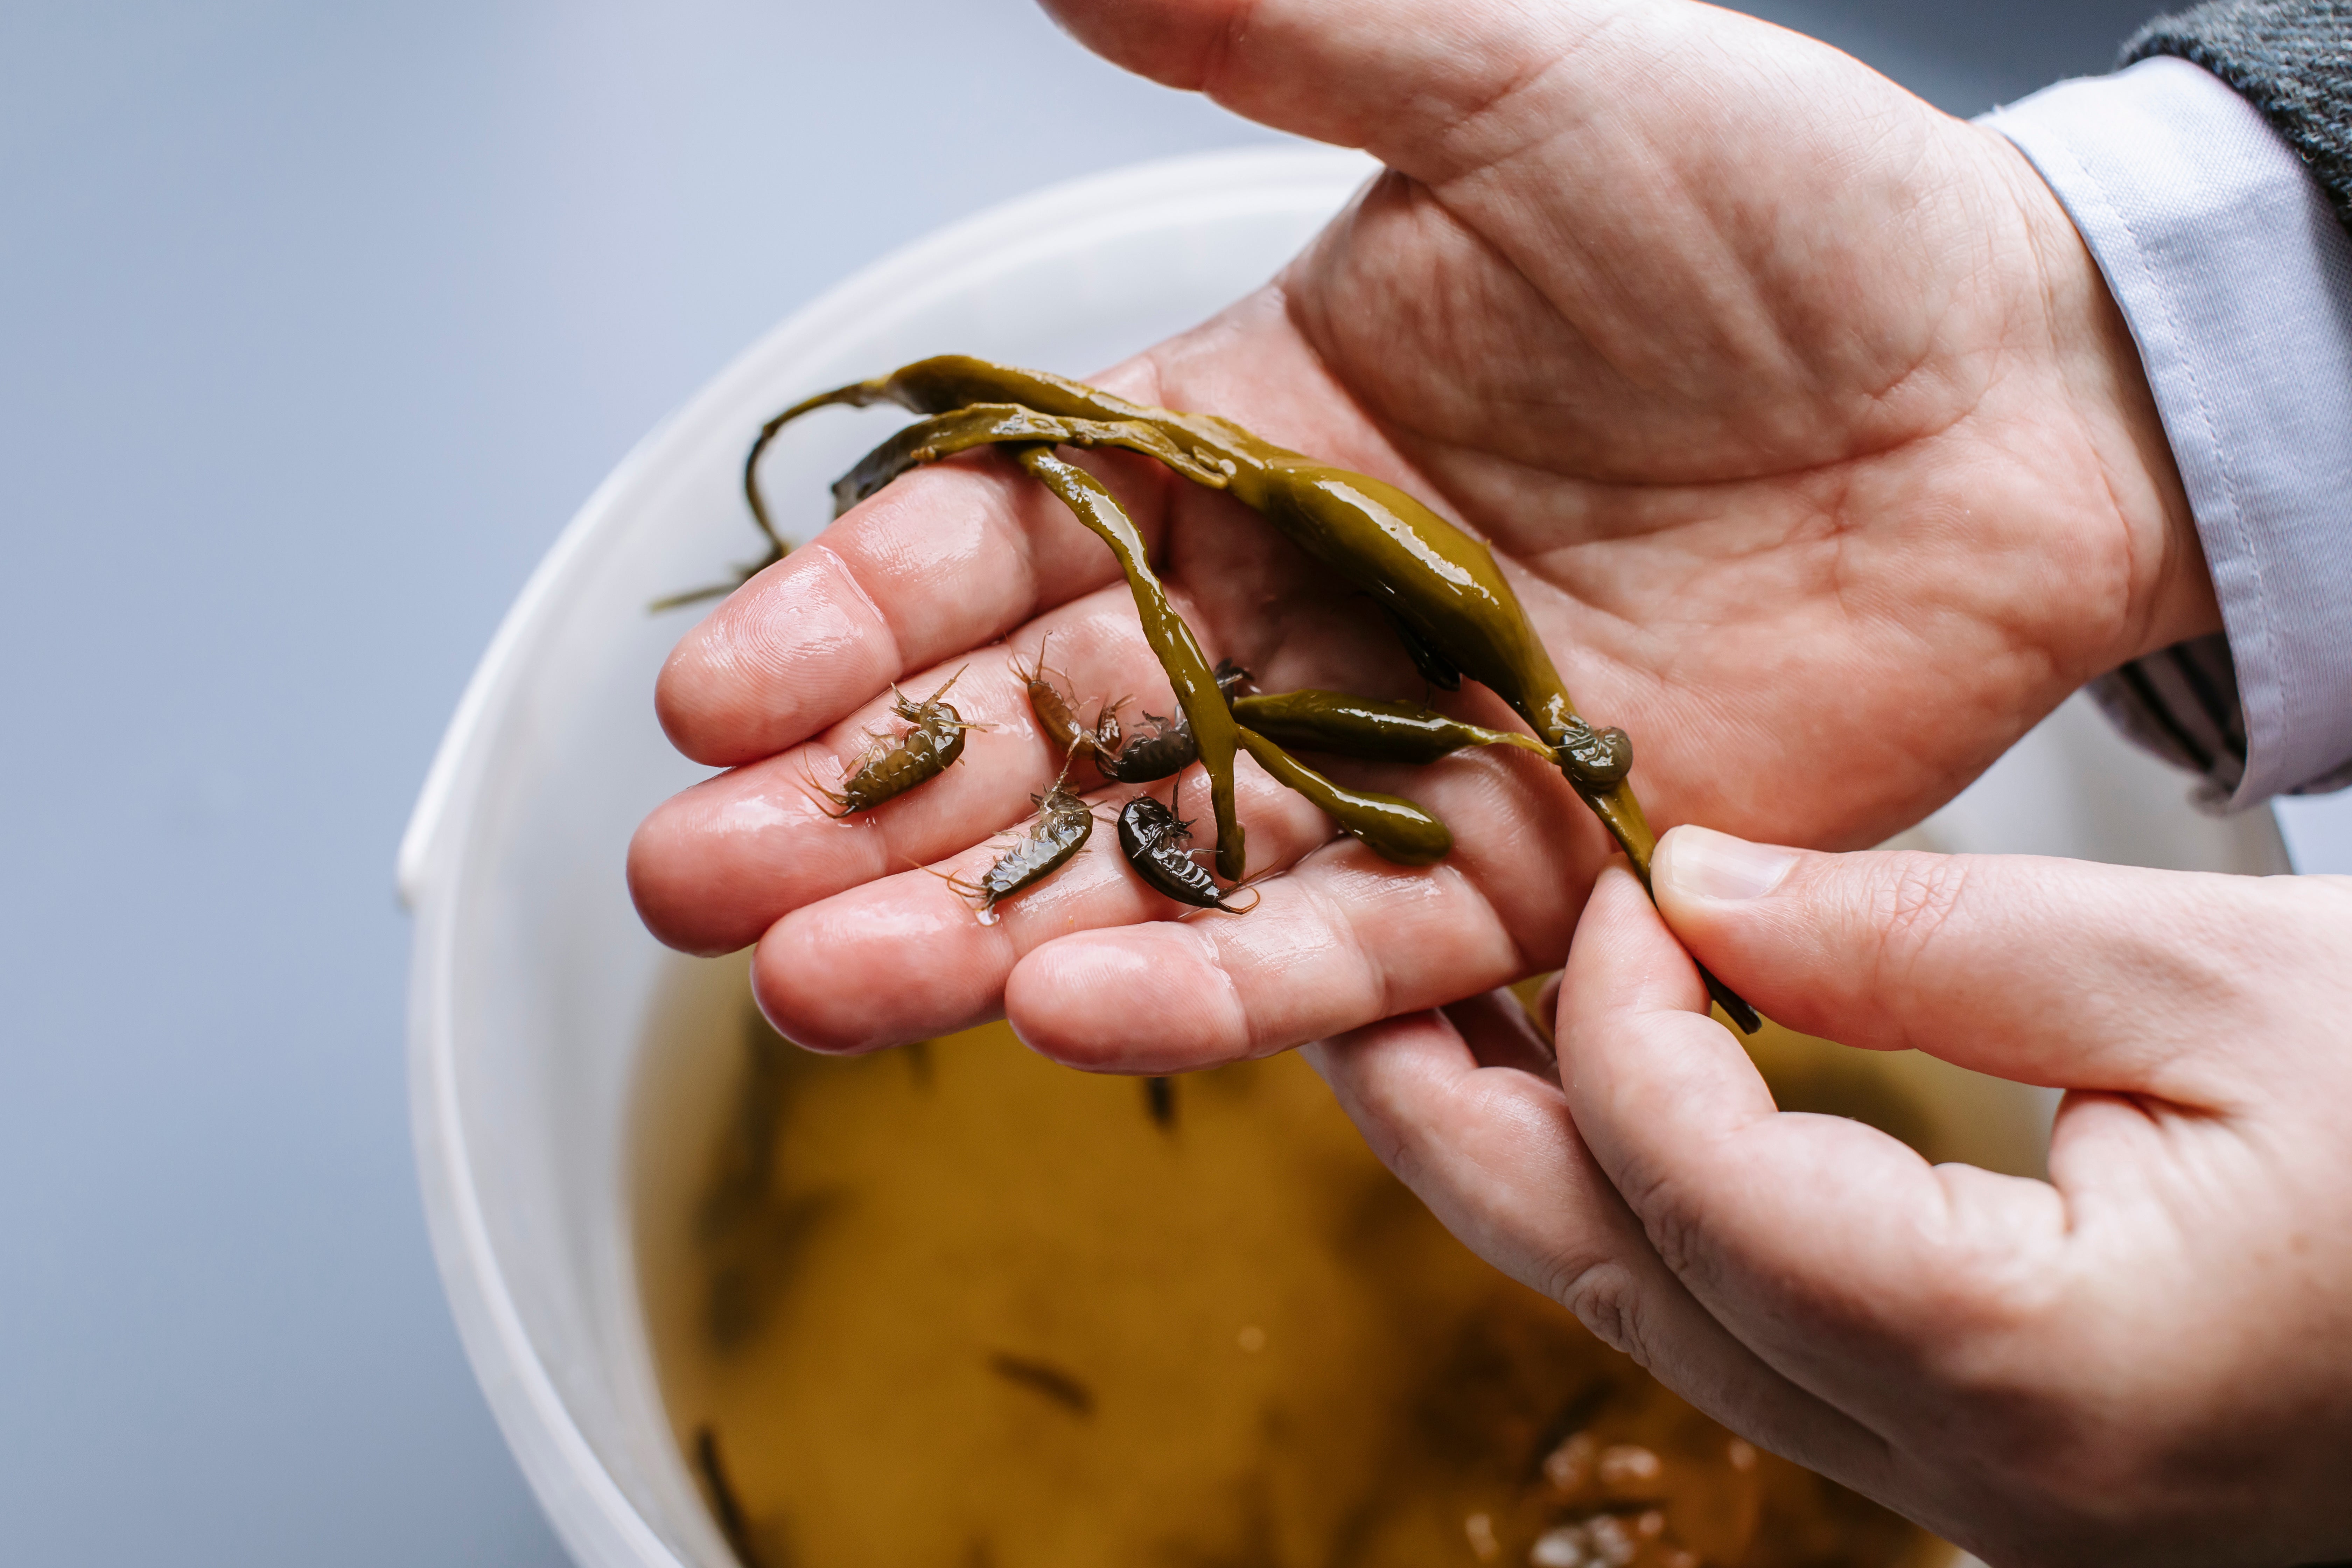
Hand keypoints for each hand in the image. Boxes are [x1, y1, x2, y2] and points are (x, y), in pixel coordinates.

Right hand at [628, 0, 2215, 1065]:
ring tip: (819, 988)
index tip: (709, 691)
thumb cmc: (1788, 211)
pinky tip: (1070, 1015)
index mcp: (1248, 434)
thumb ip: (1293, 29)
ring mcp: (1405, 754)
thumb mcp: (1521, 81)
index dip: (848, 614)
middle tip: (691, 888)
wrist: (2018, 374)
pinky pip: (1357, 942)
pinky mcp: (1536, 869)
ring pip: (1154, 864)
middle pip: (1033, 727)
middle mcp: (1294, 610)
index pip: (1001, 539)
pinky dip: (1223, 983)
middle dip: (855, 807)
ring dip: (985, 934)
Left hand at [1308, 832, 2351, 1564]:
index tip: (1620, 871)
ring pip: (1672, 1325)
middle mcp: (1974, 1483)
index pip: (1693, 1177)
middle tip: (1341, 996)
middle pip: (1622, 1287)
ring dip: (1541, 1173)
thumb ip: (1923, 936)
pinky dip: (1660, 1215)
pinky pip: (1761, 1342)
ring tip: (1434, 1037)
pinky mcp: (1998, 1460)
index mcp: (2025, 1371)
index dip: (1617, 1005)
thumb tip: (1698, 887)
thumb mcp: (2218, 975)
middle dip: (1461, 1130)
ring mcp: (1981, 1498)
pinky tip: (1612, 1109)